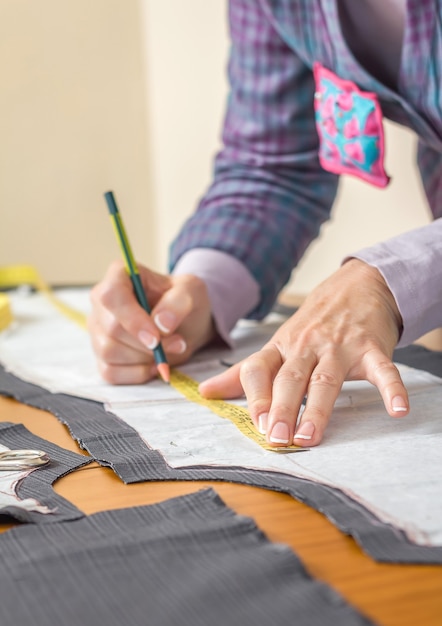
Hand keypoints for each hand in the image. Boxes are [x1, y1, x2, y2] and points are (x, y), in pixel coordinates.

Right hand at [88, 260, 215, 383]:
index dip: (132, 319)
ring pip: (109, 352)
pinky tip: (153, 365)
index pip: (111, 295)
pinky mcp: (101, 355)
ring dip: (144, 358)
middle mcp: (101, 301)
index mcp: (119, 275)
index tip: (156, 337)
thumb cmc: (183, 302)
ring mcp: (98, 329)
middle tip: (177, 343)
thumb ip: (179, 302)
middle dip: (148, 344)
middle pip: (112, 329)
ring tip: (167, 351)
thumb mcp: (191, 292)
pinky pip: (110, 372)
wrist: (184, 324)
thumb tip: (161, 323)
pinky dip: (136, 374)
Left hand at [199, 259, 407, 446]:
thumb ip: (243, 373)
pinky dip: (392, 388)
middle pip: (291, 379)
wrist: (356, 285)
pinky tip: (397, 410)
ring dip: (318, 408)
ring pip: (327, 378)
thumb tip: (205, 393)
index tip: (255, 425)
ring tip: (311, 436)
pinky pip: (383, 369)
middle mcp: (306, 347)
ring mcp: (339, 346)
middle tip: (276, 438)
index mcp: (281, 348)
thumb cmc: (312, 324)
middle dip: (281, 408)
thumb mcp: (276, 345)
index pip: (260, 370)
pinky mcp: (371, 347)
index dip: (254, 397)